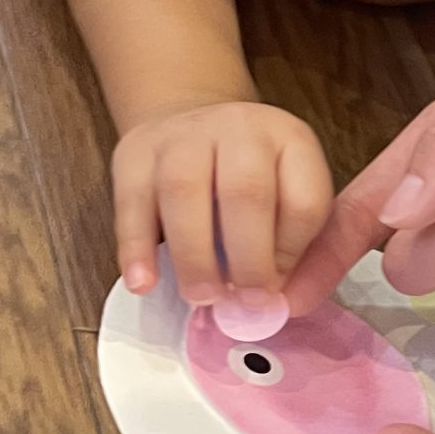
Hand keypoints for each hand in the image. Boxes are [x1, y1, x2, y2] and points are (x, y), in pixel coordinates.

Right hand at [114, 99, 332, 304]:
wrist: (190, 125)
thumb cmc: (250, 179)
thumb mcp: (288, 198)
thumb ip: (296, 250)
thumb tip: (280, 308)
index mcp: (291, 141)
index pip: (303, 200)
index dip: (291, 252)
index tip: (275, 287)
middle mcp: (240, 128)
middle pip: (245, 192)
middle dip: (247, 259)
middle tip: (243, 302)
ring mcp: (183, 134)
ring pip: (183, 190)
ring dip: (193, 256)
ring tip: (201, 297)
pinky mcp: (134, 152)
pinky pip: (131, 202)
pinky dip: (136, 248)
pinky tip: (143, 283)